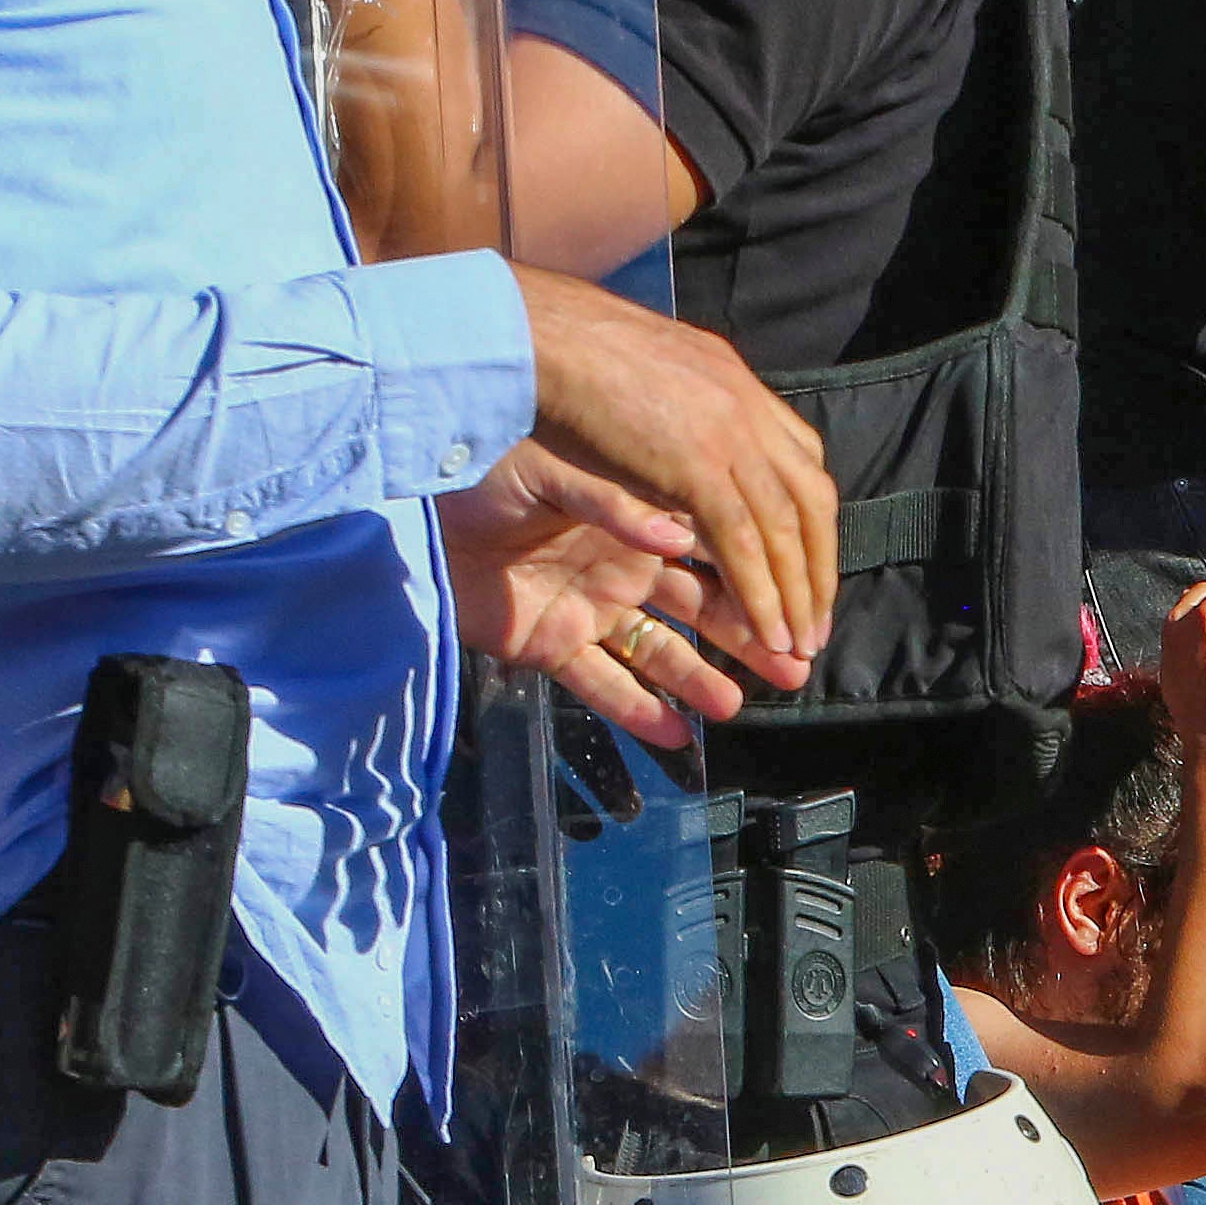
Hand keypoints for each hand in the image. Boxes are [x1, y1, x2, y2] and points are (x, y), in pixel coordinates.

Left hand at [434, 443, 766, 747]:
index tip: (793, 608)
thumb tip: (678, 538)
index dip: (755, 581)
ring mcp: (590, 610)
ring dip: (698, 681)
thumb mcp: (556, 471)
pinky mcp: (551, 646)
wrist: (412, 505)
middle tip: (792, 664)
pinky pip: (600, 685)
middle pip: (701, 610)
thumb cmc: (487, 471)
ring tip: (735, 704)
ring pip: (659, 654)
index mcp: (636, 522)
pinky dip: (633, 711)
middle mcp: (623, 568)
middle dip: (748, 638)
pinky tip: (672, 733)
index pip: (712, 554)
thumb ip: (616, 504)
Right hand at [511, 264, 838, 666]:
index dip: (809, 525)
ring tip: (798, 650)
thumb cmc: (565, 353)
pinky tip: (766, 632)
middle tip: (817, 626)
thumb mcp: (646, 378)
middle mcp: (747, 412)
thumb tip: (692, 443)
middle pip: (807, 504)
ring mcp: (728, 437)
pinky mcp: (697, 467)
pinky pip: (742, 543)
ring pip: (782, 530)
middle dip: (815, 570)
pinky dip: (758, 593)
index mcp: (736, 388)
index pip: (800, 466)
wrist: (532, 334)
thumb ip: (681, 412)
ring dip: (794, 594)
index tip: (809, 570)